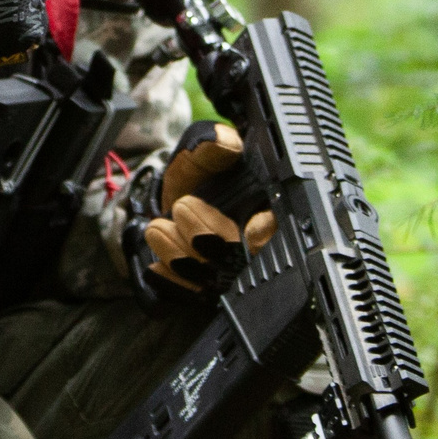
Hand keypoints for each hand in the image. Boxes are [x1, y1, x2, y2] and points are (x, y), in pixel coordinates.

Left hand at [130, 120, 274, 296]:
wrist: (172, 197)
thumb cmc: (198, 174)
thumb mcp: (204, 151)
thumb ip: (213, 144)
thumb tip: (222, 142)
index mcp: (265, 210)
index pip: (281, 228)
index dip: (269, 232)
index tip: (251, 226)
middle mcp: (251, 246)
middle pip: (243, 259)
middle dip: (210, 236)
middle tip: (183, 208)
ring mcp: (229, 271)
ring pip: (215, 280)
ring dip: (183, 257)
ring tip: (158, 228)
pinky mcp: (205, 288)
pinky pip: (192, 295)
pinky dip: (172, 282)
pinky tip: (156, 265)